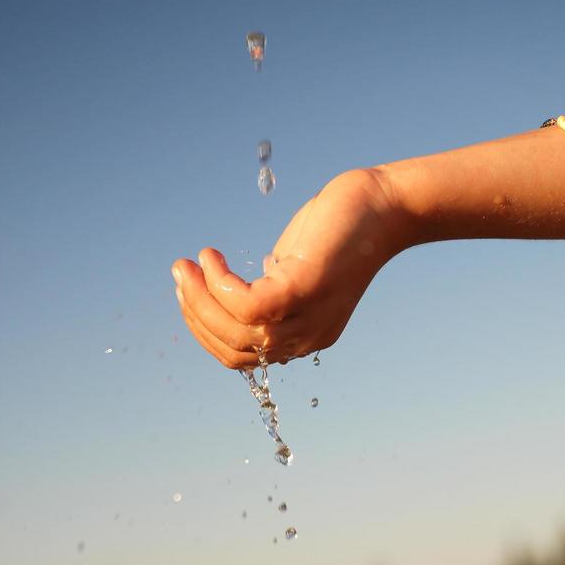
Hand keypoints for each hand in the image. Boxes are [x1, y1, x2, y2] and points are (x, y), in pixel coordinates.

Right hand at [171, 167, 406, 368]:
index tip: (187, 292)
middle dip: (195, 314)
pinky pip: (246, 304)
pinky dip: (218, 282)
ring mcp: (308, 316)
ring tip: (187, 264)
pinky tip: (211, 257)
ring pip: (235, 330)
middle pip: (232, 350)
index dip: (204, 329)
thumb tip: (228, 289)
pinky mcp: (304, 289)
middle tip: (180, 273)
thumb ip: (267, 286)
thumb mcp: (294, 267)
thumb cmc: (337, 231)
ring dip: (199, 298)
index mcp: (305, 336)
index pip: (240, 357)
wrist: (384, 206)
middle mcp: (308, 336)